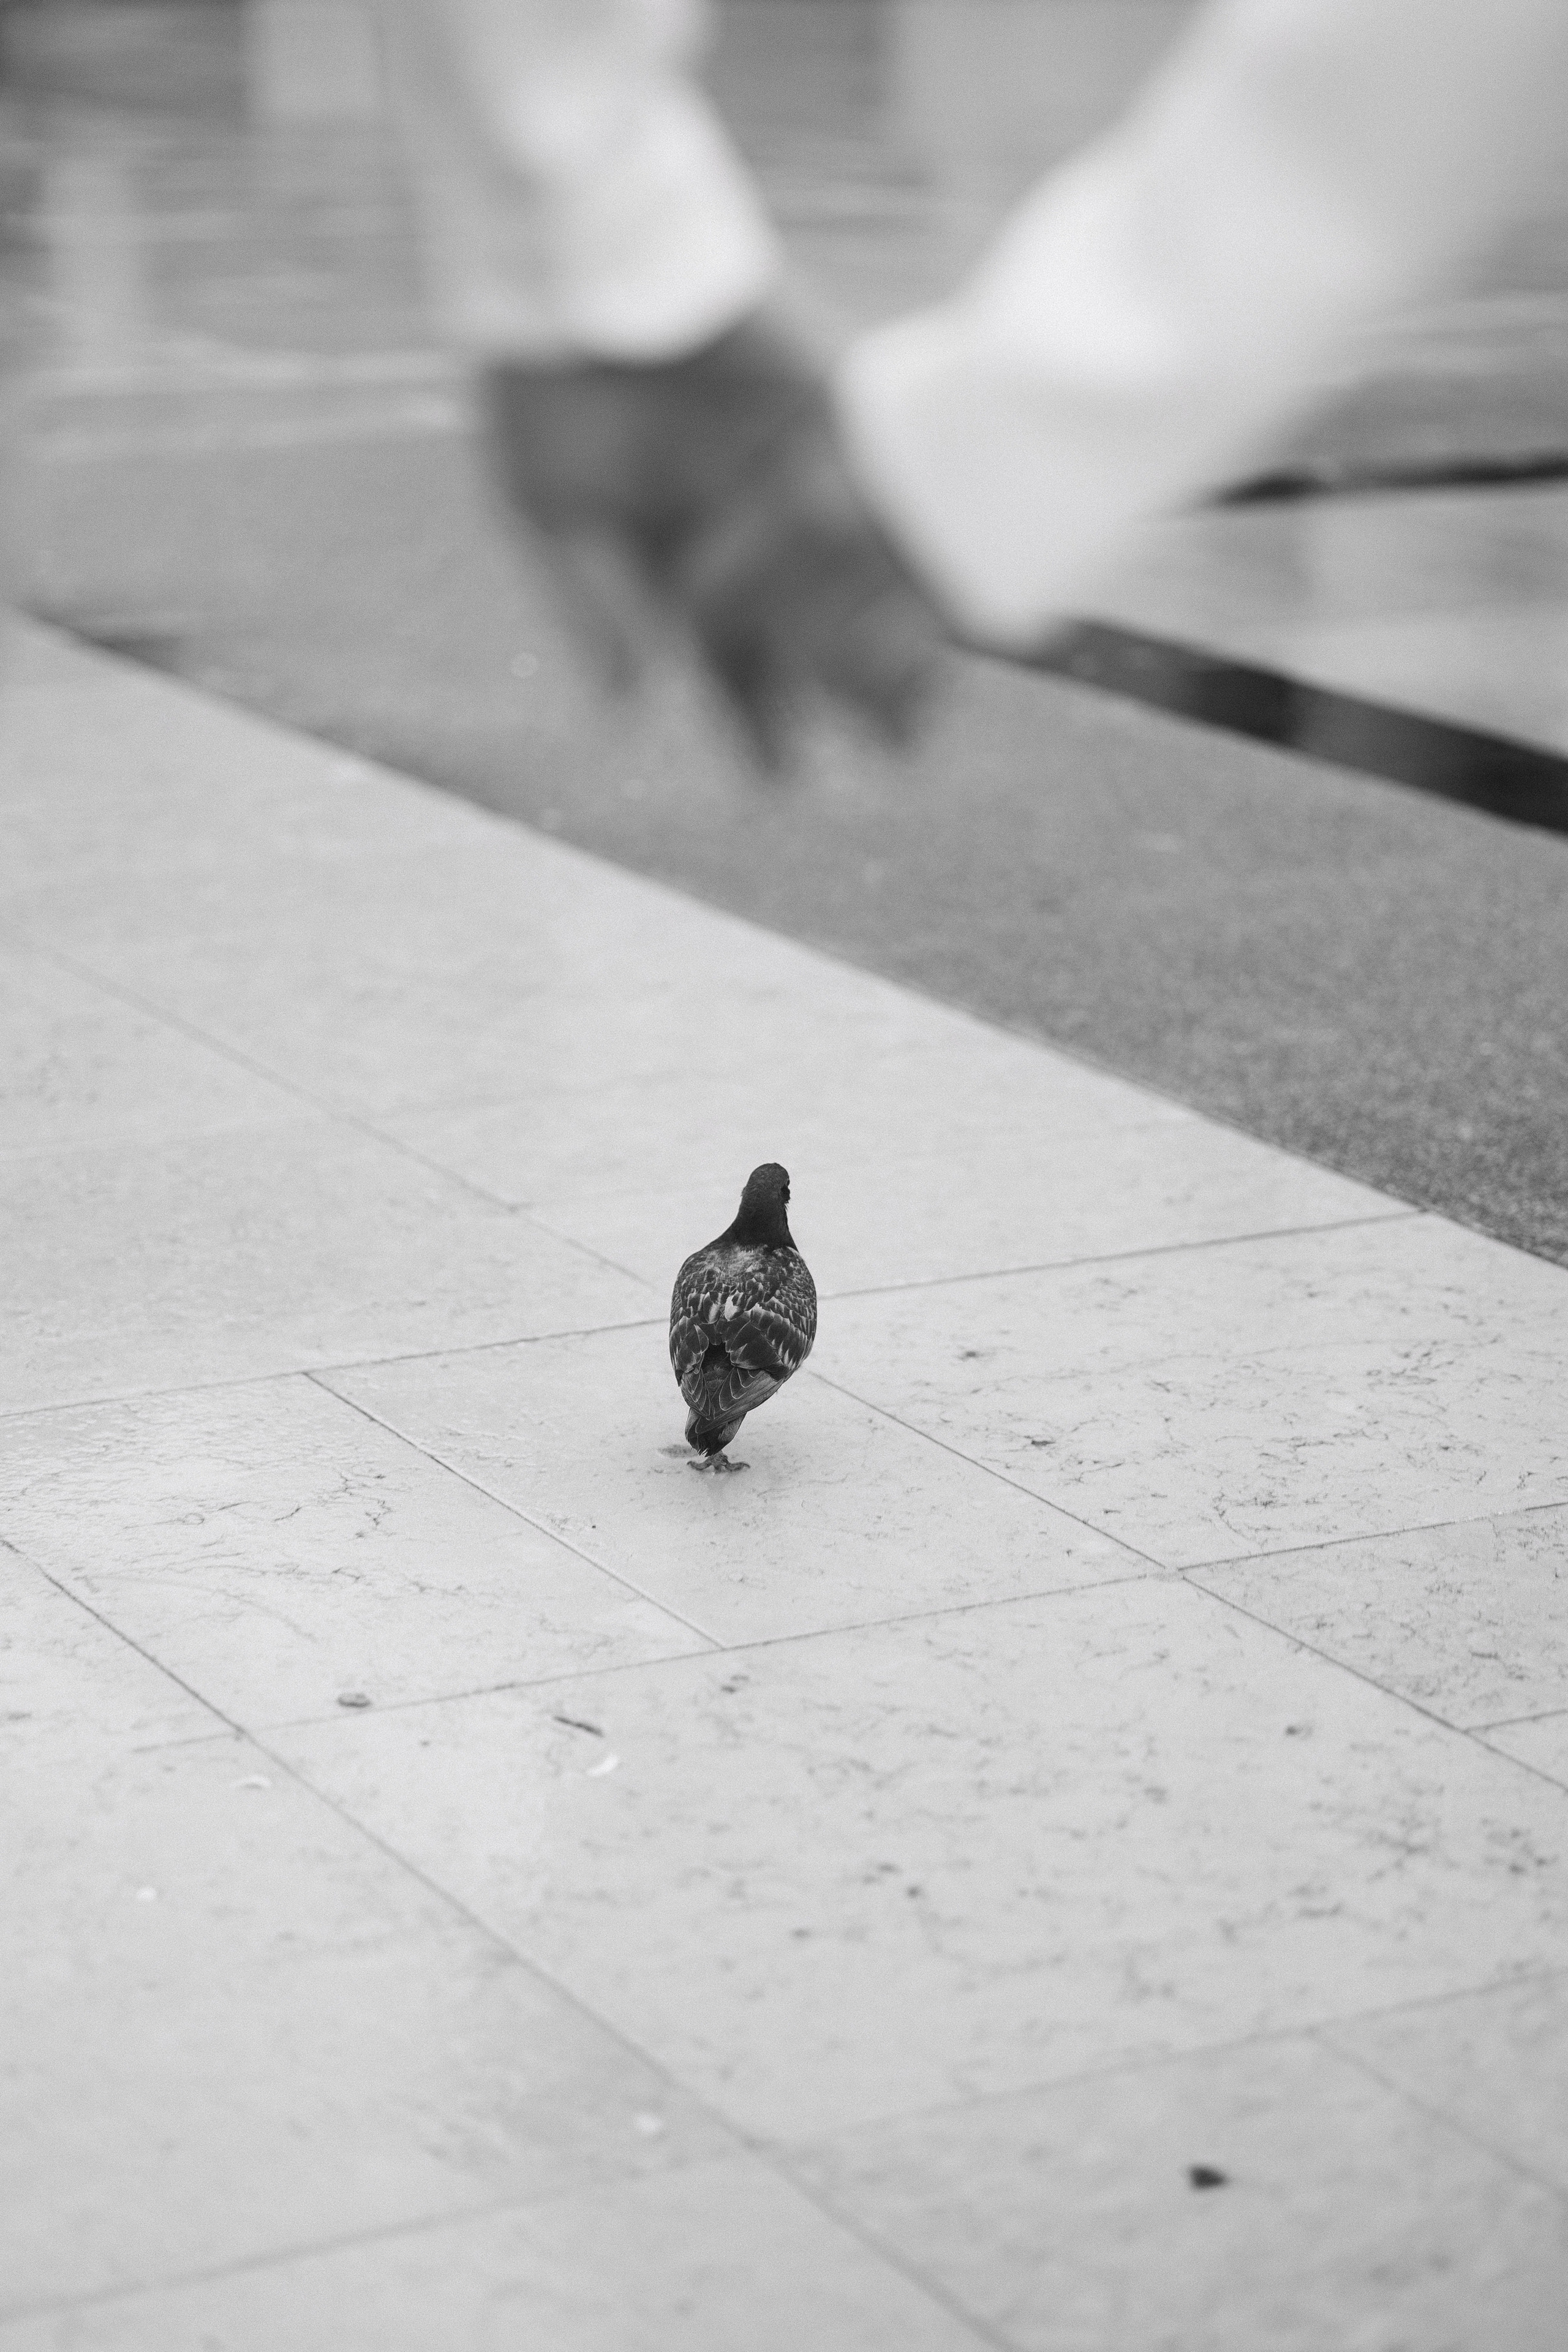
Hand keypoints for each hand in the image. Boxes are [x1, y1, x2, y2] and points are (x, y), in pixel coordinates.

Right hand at [480, 309, 944, 764]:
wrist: (577, 246)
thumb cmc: (542, 384)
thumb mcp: (548, 507)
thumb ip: (591, 606)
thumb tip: (626, 708)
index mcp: (683, 562)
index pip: (730, 660)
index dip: (757, 722)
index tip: (781, 780)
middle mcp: (748, 525)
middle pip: (811, 625)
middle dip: (850, 691)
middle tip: (897, 756)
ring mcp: (796, 465)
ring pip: (858, 568)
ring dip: (898, 630)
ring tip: (937, 691)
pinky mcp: (836, 402)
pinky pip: (883, 477)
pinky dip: (914, 530)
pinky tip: (950, 584)